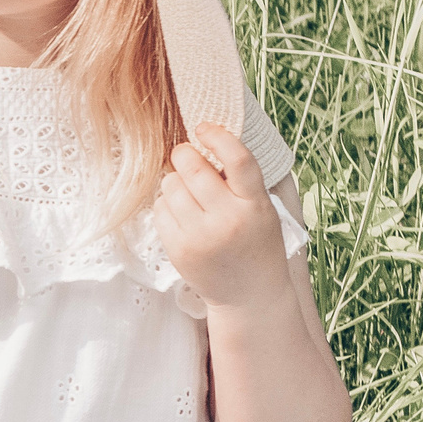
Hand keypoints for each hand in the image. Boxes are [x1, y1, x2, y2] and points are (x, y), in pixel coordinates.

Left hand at [154, 124, 290, 310]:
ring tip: (188, 192)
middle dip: (184, 153)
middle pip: (194, 168)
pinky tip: (181, 213)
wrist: (249, 295)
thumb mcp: (262, 210)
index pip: (238, 159)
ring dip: (175, 180)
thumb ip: (240, 182)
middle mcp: (228, 220)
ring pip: (171, 186)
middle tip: (185, 153)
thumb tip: (205, 143)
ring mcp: (200, 236)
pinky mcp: (178, 249)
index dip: (218, 136)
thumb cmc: (255, 245)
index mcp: (255, 205)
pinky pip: (160, 208)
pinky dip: (166, 203)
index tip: (204, 126)